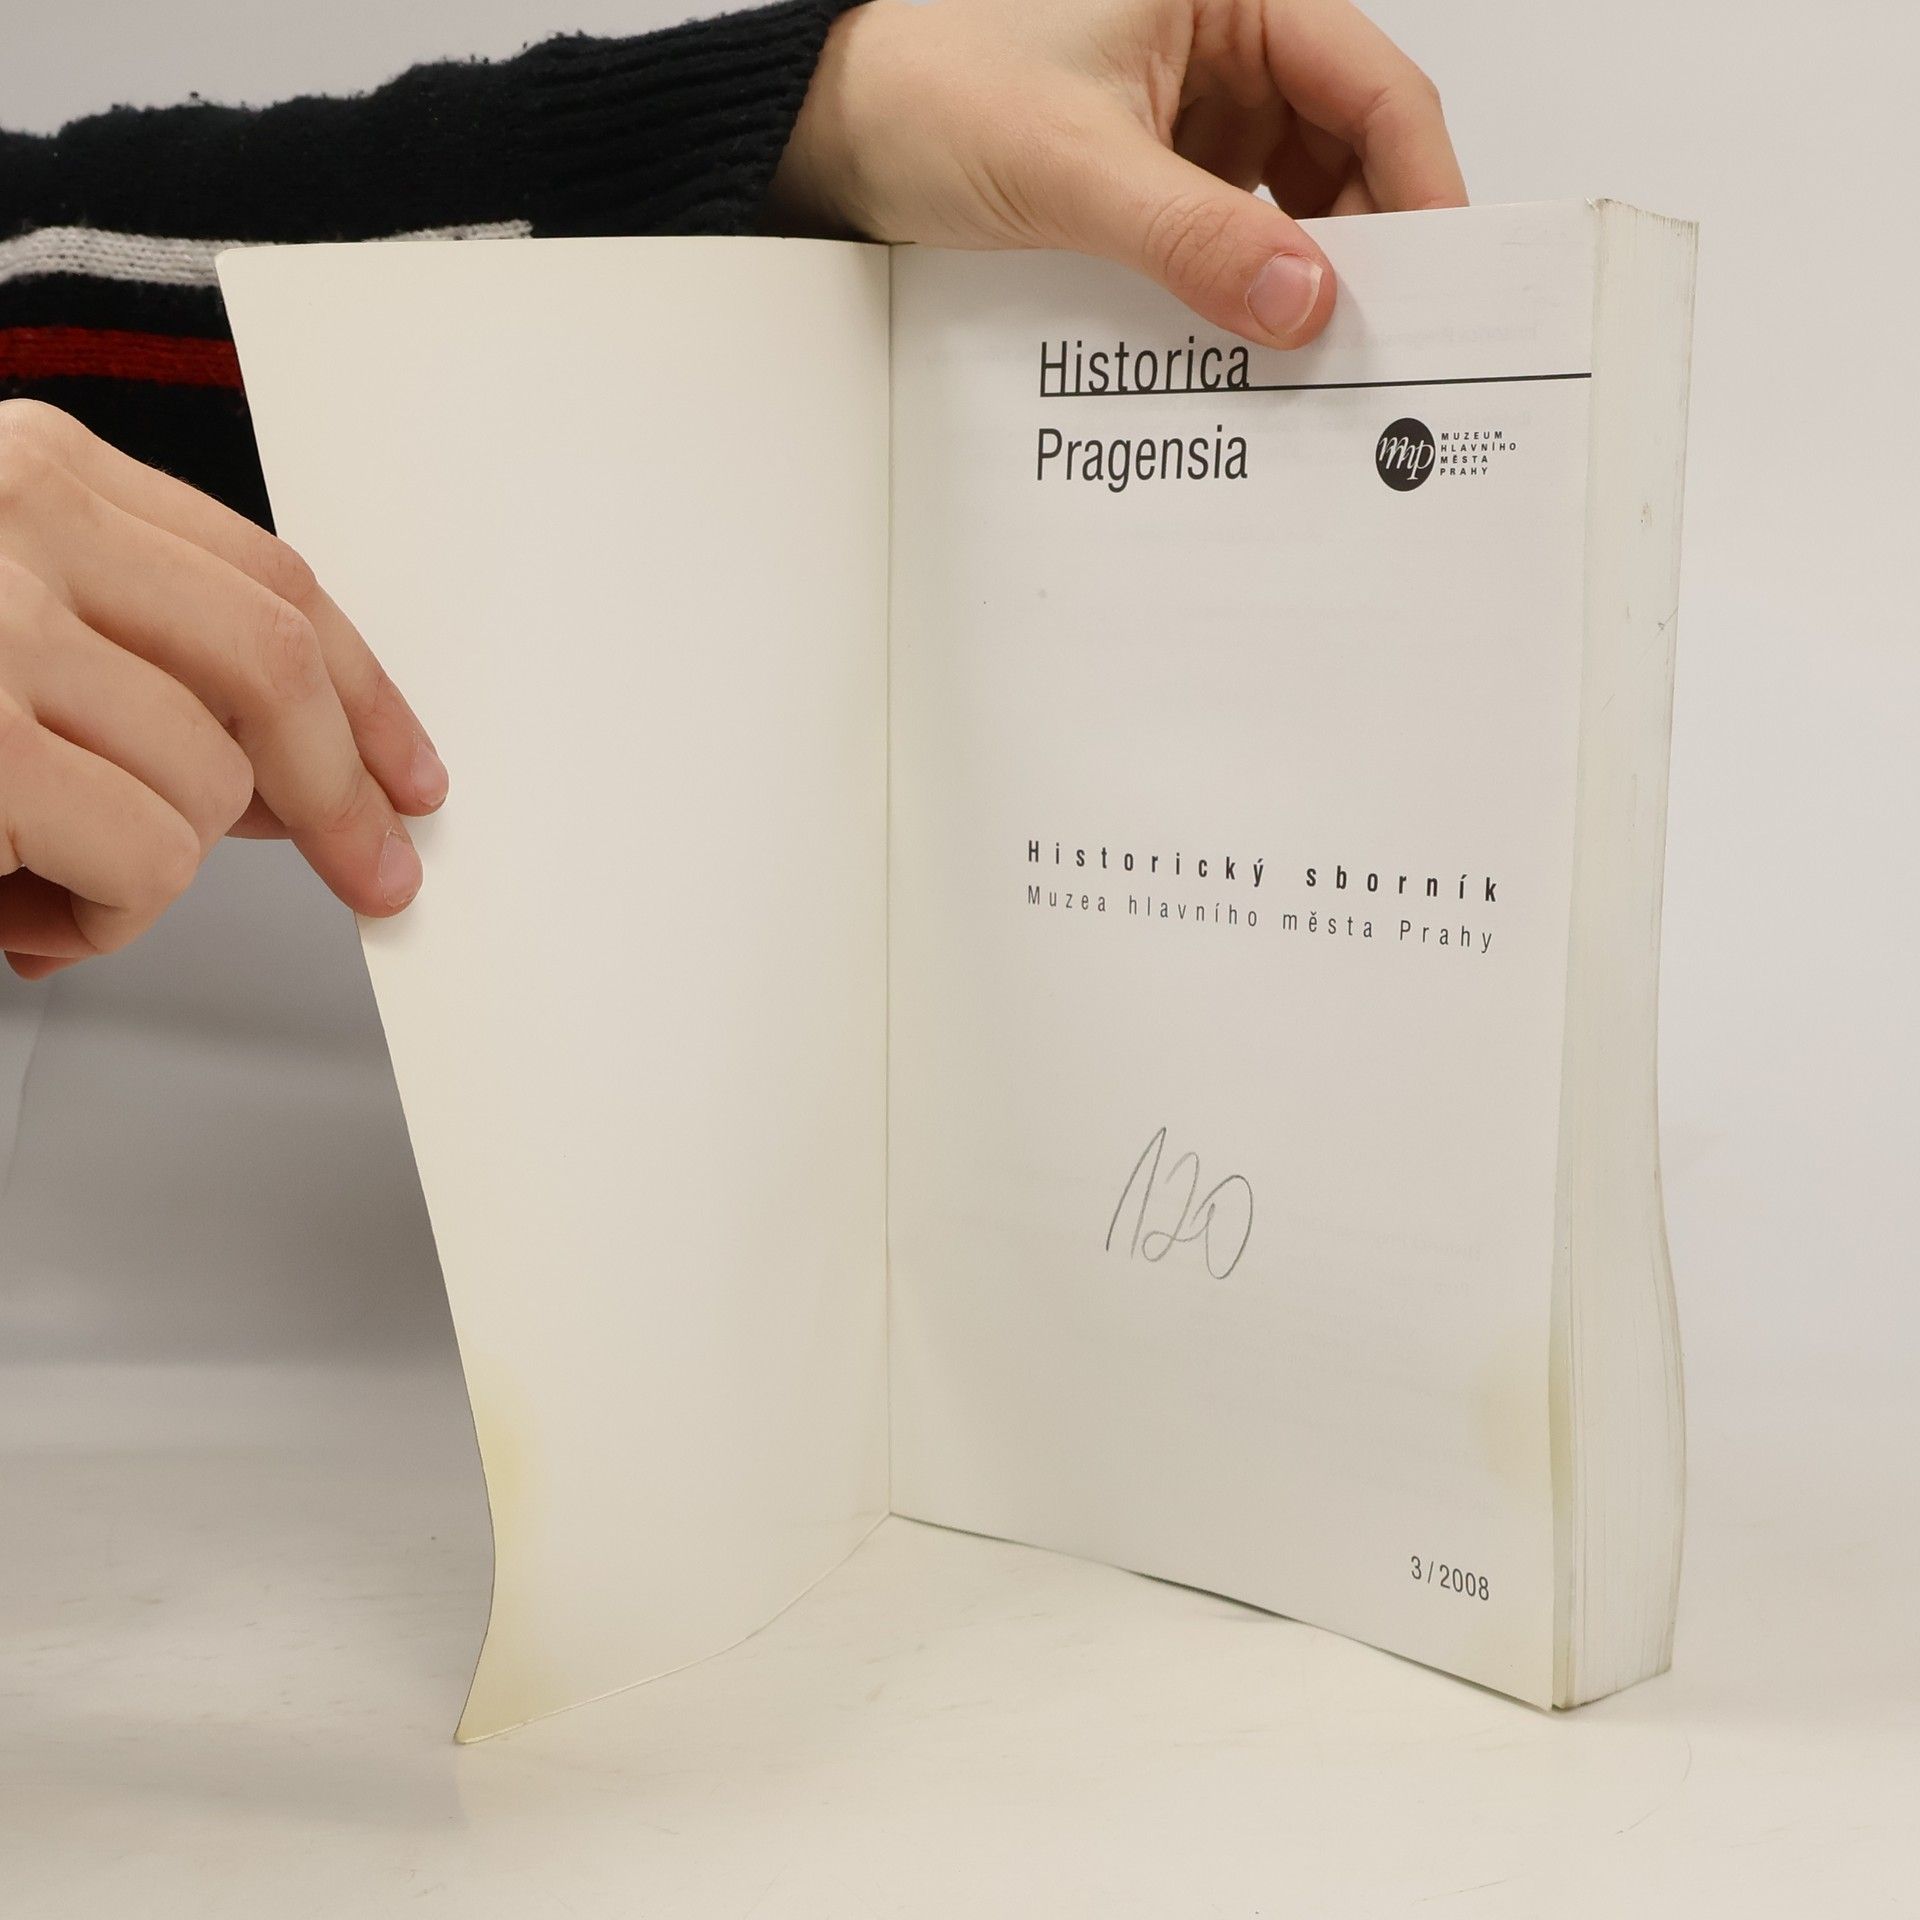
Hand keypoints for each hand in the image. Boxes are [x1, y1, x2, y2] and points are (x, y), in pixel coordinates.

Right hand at [0, 400, 446, 980]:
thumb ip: (129, 660)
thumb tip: (294, 774)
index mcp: (28, 472)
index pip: (266, 580)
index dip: (365, 688)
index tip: (409, 768)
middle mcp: (9, 522)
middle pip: (271, 669)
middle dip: (346, 793)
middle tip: (376, 873)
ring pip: (204, 787)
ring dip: (154, 874)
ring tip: (46, 882)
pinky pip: (141, 862)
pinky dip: (105, 920)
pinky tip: (20, 914)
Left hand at [773, 0, 1465, 346]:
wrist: (837, 138)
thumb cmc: (931, 93)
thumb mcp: (1073, 168)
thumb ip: (1194, 237)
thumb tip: (1305, 301)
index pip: (1372, 85)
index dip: (1422, 183)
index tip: (1447, 279)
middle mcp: (1228, 49)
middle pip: (1352, 151)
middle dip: (1371, 247)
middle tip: (1387, 345)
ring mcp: (1200, 118)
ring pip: (1299, 205)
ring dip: (1309, 281)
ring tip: (1319, 363)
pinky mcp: (1164, 177)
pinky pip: (1237, 239)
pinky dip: (1249, 292)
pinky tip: (1251, 348)